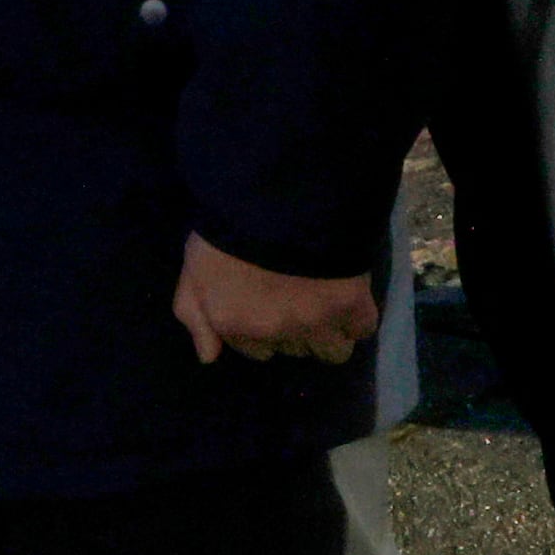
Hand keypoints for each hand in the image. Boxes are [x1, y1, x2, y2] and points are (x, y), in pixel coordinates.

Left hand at [175, 235, 379, 367]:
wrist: (276, 197)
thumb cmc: (227, 225)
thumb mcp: (195, 265)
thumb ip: (193, 312)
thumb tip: (209, 357)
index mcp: (234, 324)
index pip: (256, 350)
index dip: (265, 327)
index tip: (271, 302)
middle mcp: (275, 333)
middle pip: (293, 350)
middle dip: (294, 329)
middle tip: (297, 293)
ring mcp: (315, 324)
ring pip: (332, 351)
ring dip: (330, 332)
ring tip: (327, 301)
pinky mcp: (352, 308)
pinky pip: (362, 329)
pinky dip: (358, 317)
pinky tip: (349, 295)